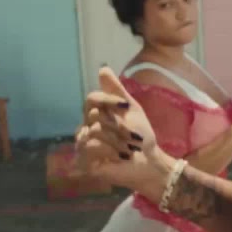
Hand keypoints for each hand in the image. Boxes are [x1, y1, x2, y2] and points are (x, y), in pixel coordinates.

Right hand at [75, 68, 167, 191]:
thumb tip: (102, 68)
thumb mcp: (132, 109)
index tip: (126, 105)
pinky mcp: (84, 160)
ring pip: (94, 130)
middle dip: (119, 126)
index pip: (91, 98)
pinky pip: (91, 146)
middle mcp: (86, 127)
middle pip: (94, 115)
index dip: (107, 99)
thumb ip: (117, 91)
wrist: (148, 162)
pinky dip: (109, 150)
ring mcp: (83, 144)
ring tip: (128, 149)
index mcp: (96, 114)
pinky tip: (119, 157)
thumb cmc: (141, 136)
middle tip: (132, 138)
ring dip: (117, 140)